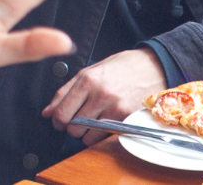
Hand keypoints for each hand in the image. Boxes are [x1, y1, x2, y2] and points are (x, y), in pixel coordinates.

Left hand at [44, 48, 168, 145]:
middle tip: (79, 120)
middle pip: (73, 128)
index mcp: (88, 80)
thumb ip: (66, 91)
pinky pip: (105, 138)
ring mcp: (115, 108)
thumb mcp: (91, 70)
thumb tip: (47, 112)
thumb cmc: (123, 66)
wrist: (155, 65)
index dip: (57, 120)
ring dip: (87, 134)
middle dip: (72, 127)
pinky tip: (107, 122)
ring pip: (87, 137)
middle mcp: (100, 95)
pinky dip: (102, 135)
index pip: (61, 113)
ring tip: (95, 121)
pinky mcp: (127, 118)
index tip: (62, 119)